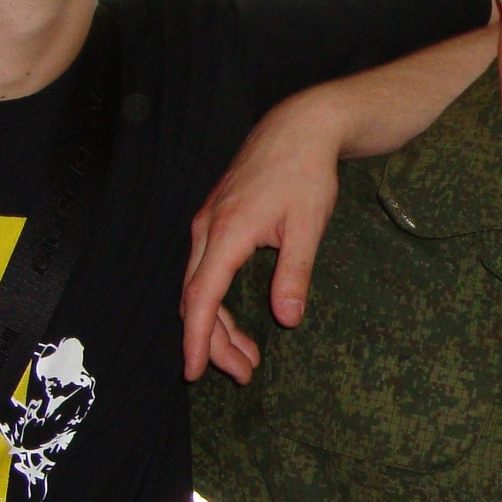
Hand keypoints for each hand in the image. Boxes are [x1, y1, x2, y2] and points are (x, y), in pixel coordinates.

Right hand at [181, 88, 349, 382]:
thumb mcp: (308, 225)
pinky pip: (207, 270)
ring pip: (200, 286)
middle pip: (196, 298)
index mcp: (227, 232)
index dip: (196, 338)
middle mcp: (208, 229)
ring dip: (219, 325)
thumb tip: (287, 319)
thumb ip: (294, 273)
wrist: (300, 126)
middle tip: (244, 375)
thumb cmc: (306, 173)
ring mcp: (209, 223)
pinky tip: (239, 319)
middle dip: (214, 342)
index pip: (201, 298)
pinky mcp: (217, 220)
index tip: (192, 371)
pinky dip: (219, 300)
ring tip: (248, 359)